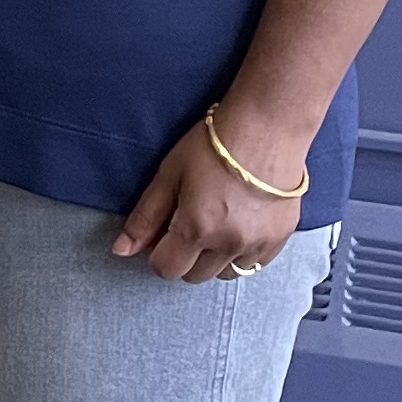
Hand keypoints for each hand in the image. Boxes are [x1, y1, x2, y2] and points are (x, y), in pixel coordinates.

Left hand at [115, 105, 310, 284]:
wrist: (268, 126)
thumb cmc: (213, 144)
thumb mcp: (169, 175)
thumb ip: (145, 217)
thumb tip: (121, 250)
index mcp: (196, 228)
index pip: (166, 269)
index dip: (158, 252)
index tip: (164, 232)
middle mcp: (228, 244)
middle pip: (195, 275)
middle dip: (185, 256)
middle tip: (189, 223)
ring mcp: (258, 243)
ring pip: (226, 273)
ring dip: (214, 258)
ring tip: (216, 223)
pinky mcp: (280, 237)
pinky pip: (255, 263)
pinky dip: (243, 253)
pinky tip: (240, 224)